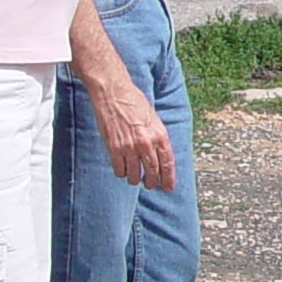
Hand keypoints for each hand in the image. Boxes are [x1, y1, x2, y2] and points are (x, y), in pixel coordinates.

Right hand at [86, 72, 174, 189]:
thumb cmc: (134, 102)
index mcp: (159, 135)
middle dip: (152, 183)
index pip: (167, 163)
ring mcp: (129, 147)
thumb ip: (157, 138)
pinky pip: (119, 170)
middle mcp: (146, 143)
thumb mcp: (153, 119)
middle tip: (150, 185)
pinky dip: (122, 173)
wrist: (113, 93)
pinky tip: (122, 169)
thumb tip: (160, 156)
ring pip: (135, 176)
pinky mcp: (114, 148)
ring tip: (135, 178)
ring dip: (135, 180)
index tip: (167, 187)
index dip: (168, 178)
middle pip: (152, 173)